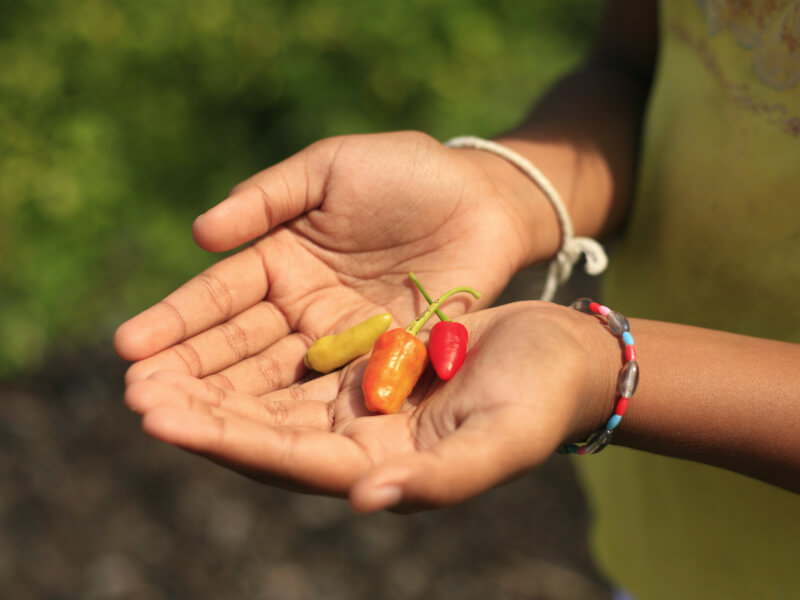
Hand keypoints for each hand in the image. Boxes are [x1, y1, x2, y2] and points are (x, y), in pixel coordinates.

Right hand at [115, 131, 549, 393]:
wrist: (485, 200)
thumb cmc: (409, 174)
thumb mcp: (331, 169)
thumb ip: (268, 197)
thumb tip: (201, 234)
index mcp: (280, 256)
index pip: (220, 295)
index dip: (176, 320)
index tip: (130, 347)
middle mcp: (301, 306)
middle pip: (237, 346)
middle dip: (188, 373)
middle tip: (139, 401)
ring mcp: (338, 340)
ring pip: (274, 378)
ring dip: (226, 403)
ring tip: (172, 426)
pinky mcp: (379, 364)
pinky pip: (330, 393)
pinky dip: (291, 415)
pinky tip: (251, 438)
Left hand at [124, 302, 615, 512]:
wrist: (560, 354)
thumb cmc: (541, 399)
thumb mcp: (501, 440)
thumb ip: (441, 480)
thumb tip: (366, 502)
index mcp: (381, 468)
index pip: (288, 461)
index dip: (225, 441)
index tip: (162, 419)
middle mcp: (357, 442)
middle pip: (262, 432)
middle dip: (198, 412)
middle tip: (133, 390)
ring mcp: (356, 401)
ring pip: (269, 394)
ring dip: (211, 380)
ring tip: (148, 361)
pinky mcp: (362, 362)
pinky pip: (294, 356)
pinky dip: (252, 346)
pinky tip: (212, 330)